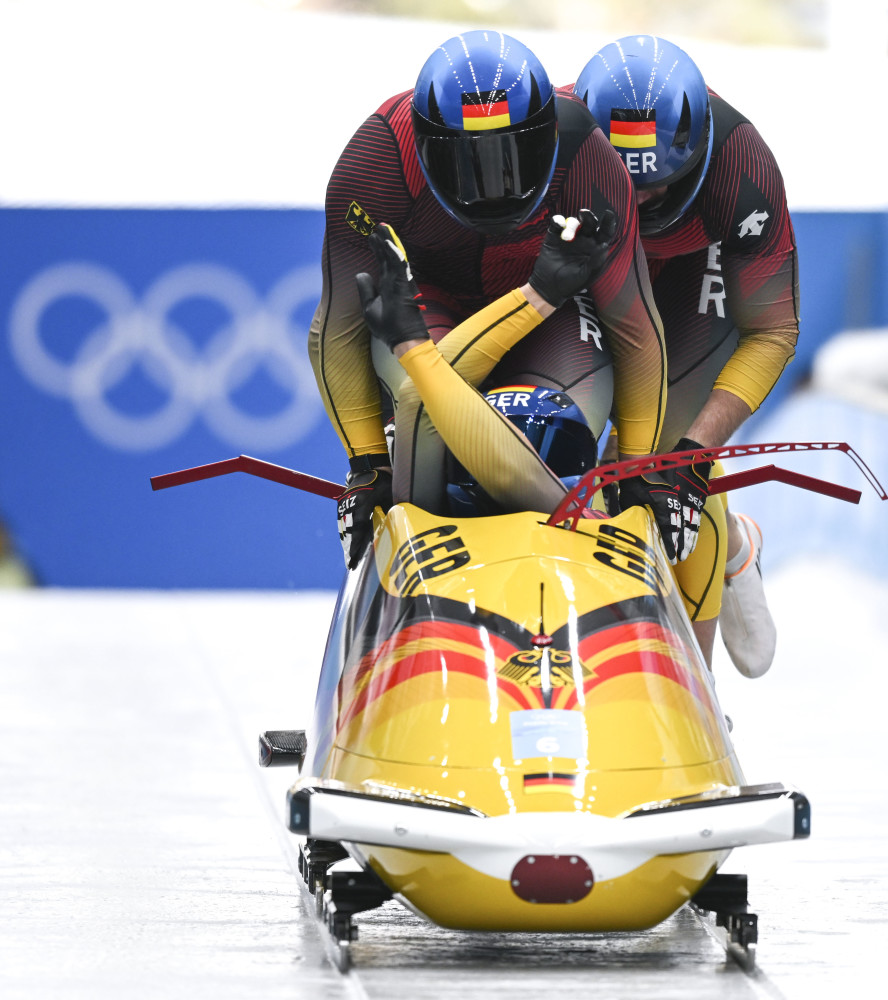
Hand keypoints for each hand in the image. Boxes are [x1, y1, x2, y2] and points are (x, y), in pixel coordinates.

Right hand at [337, 466, 392, 569]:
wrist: (369, 466)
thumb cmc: (384, 481)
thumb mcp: (390, 496)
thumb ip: (389, 513)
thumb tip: (392, 531)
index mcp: (363, 503)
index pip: (359, 529)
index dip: (357, 546)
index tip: (354, 558)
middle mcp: (351, 505)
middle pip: (349, 532)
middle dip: (351, 549)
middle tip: (351, 565)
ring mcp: (345, 504)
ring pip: (344, 529)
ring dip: (348, 543)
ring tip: (350, 558)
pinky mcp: (343, 503)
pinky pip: (343, 523)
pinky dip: (346, 534)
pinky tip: (349, 544)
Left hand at [356, 224, 429, 349]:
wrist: (403, 339)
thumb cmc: (388, 327)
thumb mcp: (369, 307)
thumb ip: (366, 289)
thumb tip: (361, 272)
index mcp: (387, 286)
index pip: (382, 263)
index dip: (377, 249)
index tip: (372, 237)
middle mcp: (394, 281)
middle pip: (388, 256)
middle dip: (383, 241)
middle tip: (378, 226)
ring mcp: (399, 282)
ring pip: (393, 256)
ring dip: (388, 241)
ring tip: (382, 227)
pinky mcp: (403, 284)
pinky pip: (397, 264)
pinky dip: (392, 252)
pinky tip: (386, 240)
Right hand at [527, 208, 617, 307]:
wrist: (548, 288)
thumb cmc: (570, 284)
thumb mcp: (586, 275)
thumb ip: (596, 261)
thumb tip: (604, 245)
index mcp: (595, 248)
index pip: (605, 233)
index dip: (608, 222)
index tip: (609, 214)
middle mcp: (584, 240)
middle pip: (590, 223)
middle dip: (588, 217)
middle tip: (584, 214)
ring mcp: (569, 237)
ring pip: (574, 222)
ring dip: (572, 225)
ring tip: (566, 238)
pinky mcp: (554, 236)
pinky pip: (557, 222)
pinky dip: (558, 221)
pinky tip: (559, 225)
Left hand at [619, 438, 711, 563]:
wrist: (681, 455)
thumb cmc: (650, 471)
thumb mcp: (633, 489)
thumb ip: (630, 506)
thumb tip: (621, 520)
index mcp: (664, 504)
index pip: (667, 529)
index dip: (669, 545)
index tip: (671, 557)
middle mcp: (679, 505)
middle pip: (681, 530)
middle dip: (680, 546)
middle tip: (679, 559)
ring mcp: (690, 502)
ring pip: (691, 526)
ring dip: (689, 540)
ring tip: (687, 552)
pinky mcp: (697, 498)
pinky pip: (696, 518)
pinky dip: (694, 529)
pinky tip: (692, 536)